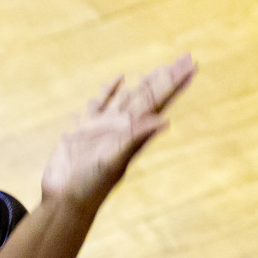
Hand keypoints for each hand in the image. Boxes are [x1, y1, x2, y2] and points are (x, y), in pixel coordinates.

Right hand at [41, 54, 195, 211]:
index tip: (191, 67)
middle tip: (184, 59)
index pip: (159, 101)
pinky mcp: (83, 130)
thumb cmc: (91, 185)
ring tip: (160, 69)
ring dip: (143, 84)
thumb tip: (164, 121)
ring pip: (127, 98)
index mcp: (133, 132)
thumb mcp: (115, 161)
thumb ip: (136, 139)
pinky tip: (117, 80)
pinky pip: (99, 105)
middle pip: (149, 95)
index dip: (175, 84)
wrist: (65, 198)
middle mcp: (122, 127)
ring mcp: (104, 127)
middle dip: (166, 78)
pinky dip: (108, 92)